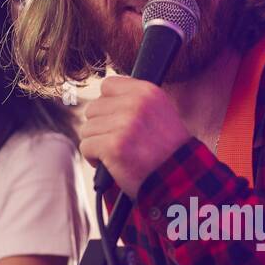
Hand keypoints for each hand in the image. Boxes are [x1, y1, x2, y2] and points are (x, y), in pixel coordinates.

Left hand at [79, 76, 191, 196]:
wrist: (178, 178)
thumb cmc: (167, 151)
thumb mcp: (160, 112)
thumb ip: (134, 101)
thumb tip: (103, 100)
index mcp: (147, 92)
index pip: (108, 85)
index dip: (108, 105)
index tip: (116, 120)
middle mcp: (136, 104)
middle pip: (93, 108)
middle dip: (101, 127)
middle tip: (118, 142)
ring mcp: (124, 124)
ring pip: (87, 128)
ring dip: (97, 144)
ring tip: (117, 154)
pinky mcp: (114, 146)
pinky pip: (86, 146)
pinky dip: (93, 158)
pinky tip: (110, 163)